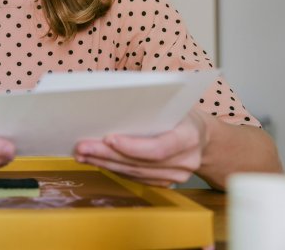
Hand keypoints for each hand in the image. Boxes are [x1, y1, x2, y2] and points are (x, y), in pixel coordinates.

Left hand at [73, 108, 210, 186]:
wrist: (203, 136)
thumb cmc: (181, 112)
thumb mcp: (172, 102)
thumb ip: (149, 104)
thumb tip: (110, 101)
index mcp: (189, 137)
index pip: (159, 148)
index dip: (132, 147)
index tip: (108, 139)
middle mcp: (185, 160)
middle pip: (140, 163)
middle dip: (107, 155)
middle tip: (81, 147)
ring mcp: (177, 175)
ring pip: (135, 173)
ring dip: (105, 164)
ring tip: (82, 154)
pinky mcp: (166, 182)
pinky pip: (137, 178)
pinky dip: (115, 169)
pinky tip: (97, 161)